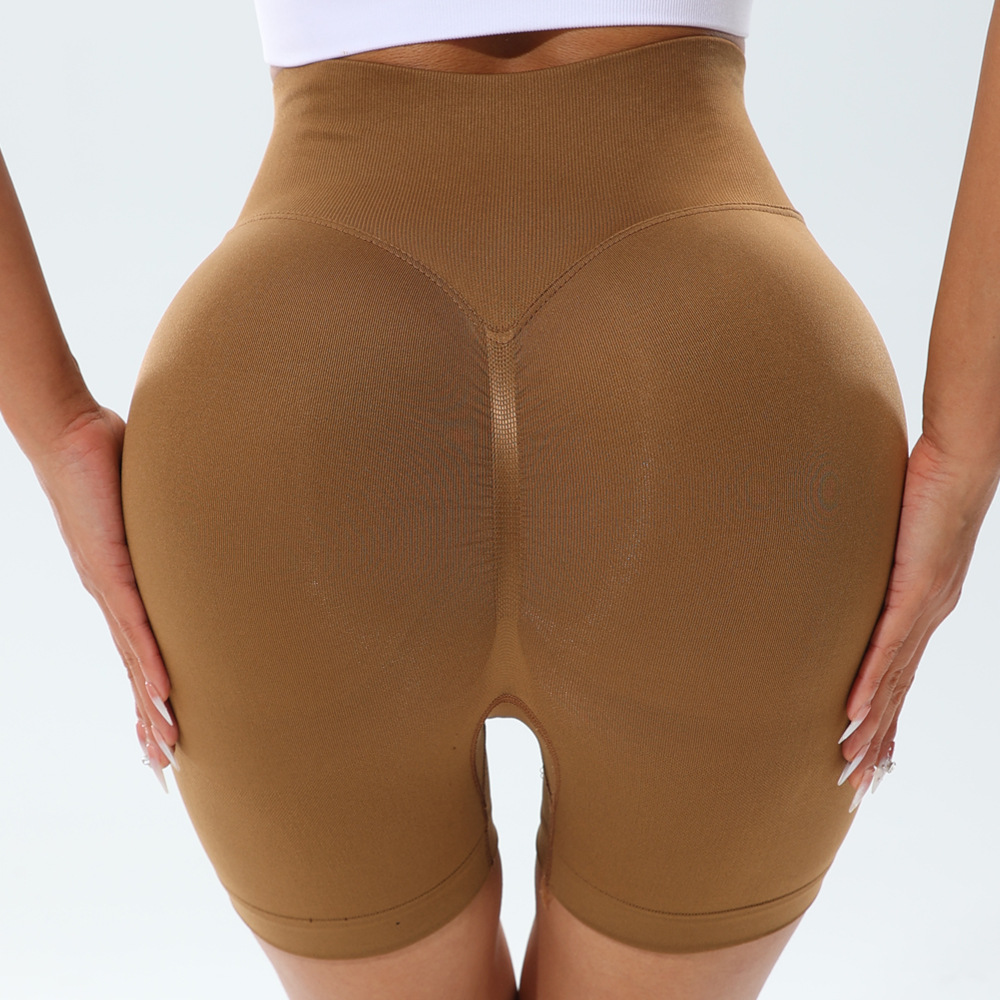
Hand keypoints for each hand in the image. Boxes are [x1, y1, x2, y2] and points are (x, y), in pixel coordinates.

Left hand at [31, 404, 177, 788]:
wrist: (68, 435)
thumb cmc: (109, 465)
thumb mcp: (151, 508)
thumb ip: (173, 528)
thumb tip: (206, 526)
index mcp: (119, 586)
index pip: (137, 649)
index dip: (146, 693)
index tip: (161, 728)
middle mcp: (111, 596)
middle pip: (133, 669)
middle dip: (147, 717)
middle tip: (164, 763)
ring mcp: (109, 584)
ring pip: (134, 658)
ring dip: (150, 704)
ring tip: (167, 745)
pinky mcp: (110, 566)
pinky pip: (135, 623)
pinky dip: (148, 660)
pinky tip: (161, 691)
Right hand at [838, 432, 998, 806]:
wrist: (962, 464)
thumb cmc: (928, 493)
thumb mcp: (893, 538)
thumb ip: (875, 564)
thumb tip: (843, 569)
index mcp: (923, 613)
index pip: (899, 680)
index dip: (883, 723)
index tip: (864, 756)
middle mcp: (926, 623)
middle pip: (895, 696)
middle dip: (874, 744)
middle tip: (851, 786)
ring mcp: (922, 611)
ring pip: (891, 683)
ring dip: (867, 727)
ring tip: (845, 762)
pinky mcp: (913, 592)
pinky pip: (886, 648)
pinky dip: (868, 684)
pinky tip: (852, 712)